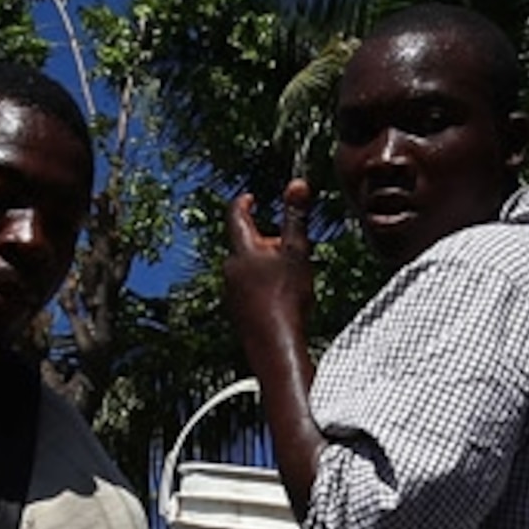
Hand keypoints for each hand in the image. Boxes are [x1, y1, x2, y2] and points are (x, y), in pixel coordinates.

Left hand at [222, 179, 314, 351]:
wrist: (273, 345)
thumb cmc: (284, 298)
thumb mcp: (296, 251)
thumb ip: (296, 217)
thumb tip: (298, 183)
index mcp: (242, 249)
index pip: (237, 215)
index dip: (244, 203)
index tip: (250, 197)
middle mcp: (230, 268)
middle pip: (247, 244)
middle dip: (267, 240)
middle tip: (291, 247)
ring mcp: (231, 291)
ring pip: (249, 268)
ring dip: (267, 265)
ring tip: (291, 278)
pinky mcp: (237, 310)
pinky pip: (249, 289)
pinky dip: (264, 286)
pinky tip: (283, 300)